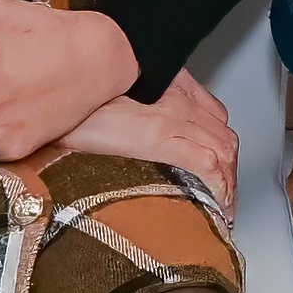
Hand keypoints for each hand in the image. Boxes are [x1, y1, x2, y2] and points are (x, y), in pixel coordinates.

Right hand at [62, 72, 237, 210]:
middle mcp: (176, 99)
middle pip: (223, 136)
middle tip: (224, 196)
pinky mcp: (158, 135)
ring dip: (227, 180)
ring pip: (222, 148)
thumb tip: (140, 132)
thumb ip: (140, 108)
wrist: (63, 90)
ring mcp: (170, 116)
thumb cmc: (85, 97)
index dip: (222, 146)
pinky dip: (217, 183)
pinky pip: (205, 161)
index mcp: (171, 87)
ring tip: (222, 205)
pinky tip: (215, 201)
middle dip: (229, 170)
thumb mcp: (117, 96)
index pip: (215, 116)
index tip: (219, 168)